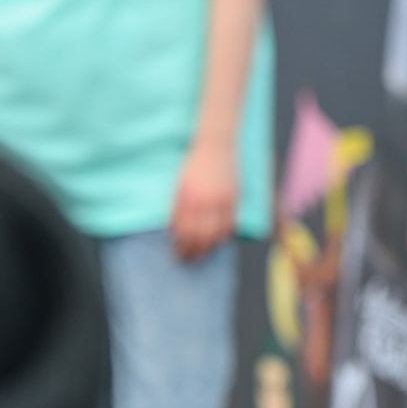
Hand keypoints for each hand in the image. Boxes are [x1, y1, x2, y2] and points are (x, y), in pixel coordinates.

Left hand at [170, 142, 238, 260]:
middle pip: (199, 236)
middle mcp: (205, 202)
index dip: (181, 246)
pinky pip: (229, 224)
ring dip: (209, 248)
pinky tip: (219, 242)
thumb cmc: (194, 165)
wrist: (216, 146)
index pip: (184, 231)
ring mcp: (221, 201)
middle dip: (193, 251)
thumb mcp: (181, 186)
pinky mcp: (233, 199)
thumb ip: (178, 208)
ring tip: (203, 255)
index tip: (177, 254)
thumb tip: (173, 230)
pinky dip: (224, 236)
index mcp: (188, 198)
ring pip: (216, 234)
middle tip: (188, 260)